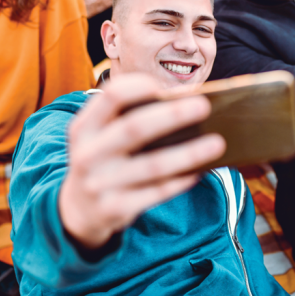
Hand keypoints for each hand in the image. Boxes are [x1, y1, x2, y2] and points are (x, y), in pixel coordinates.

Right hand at [58, 74, 225, 249]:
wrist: (78, 210)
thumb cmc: (102, 160)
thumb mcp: (99, 137)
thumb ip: (125, 119)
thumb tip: (181, 103)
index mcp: (84, 127)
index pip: (110, 96)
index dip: (139, 86)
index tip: (165, 86)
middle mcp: (87, 154)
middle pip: (134, 128)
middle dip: (171, 115)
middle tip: (203, 106)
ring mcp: (99, 183)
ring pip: (152, 166)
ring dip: (188, 153)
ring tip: (217, 142)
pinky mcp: (114, 208)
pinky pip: (155, 193)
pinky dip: (180, 181)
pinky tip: (199, 171)